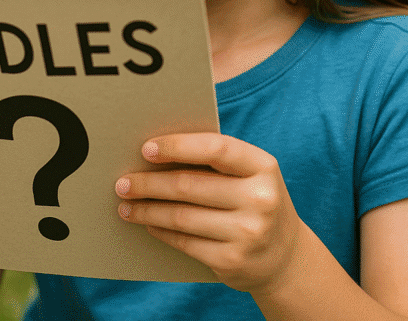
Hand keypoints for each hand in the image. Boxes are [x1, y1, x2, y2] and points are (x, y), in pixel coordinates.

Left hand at [115, 133, 300, 293]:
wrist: (284, 258)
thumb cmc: (254, 202)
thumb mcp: (250, 176)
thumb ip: (216, 162)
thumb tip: (156, 153)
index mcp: (263, 167)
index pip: (216, 149)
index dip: (177, 147)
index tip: (146, 149)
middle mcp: (260, 199)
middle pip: (189, 186)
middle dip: (149, 183)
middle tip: (123, 182)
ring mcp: (248, 233)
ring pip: (181, 217)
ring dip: (147, 209)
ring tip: (125, 205)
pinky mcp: (231, 261)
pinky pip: (184, 242)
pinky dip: (160, 231)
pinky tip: (147, 223)